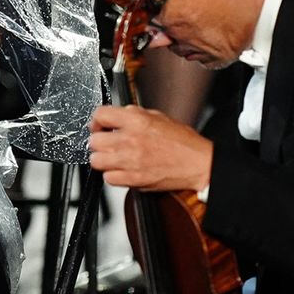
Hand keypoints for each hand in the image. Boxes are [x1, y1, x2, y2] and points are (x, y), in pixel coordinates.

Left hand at [88, 107, 213, 192]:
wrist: (198, 163)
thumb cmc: (183, 142)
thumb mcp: (158, 117)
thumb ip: (135, 114)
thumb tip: (118, 114)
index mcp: (137, 121)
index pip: (101, 115)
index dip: (97, 120)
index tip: (100, 125)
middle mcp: (131, 140)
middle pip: (94, 141)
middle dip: (99, 141)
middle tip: (106, 143)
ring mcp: (131, 161)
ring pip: (97, 161)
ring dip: (103, 159)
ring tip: (112, 158)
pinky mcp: (134, 180)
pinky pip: (108, 178)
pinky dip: (112, 175)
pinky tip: (122, 170)